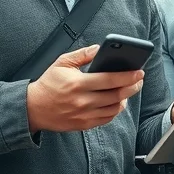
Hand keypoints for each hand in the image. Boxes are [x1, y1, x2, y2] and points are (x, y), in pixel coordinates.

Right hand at [26, 45, 143, 132]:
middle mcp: (82, 101)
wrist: (33, 108)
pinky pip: (106, 119)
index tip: (139, 71)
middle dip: (132, 86)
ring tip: (129, 89)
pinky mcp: (84, 124)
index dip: (128, 76)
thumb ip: (82, 54)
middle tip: (139, 80)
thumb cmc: (48, 84)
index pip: (110, 79)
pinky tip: (118, 102)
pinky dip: (115, 110)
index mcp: (78, 83)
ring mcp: (84, 115)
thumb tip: (100, 49)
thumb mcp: (62, 62)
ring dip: (125, 99)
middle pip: (116, 95)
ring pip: (114, 108)